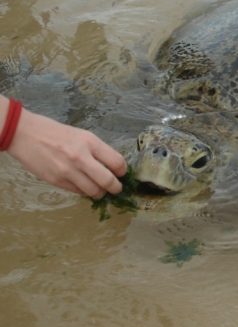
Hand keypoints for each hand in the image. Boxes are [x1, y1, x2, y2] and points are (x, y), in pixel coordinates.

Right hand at [6, 108, 127, 198]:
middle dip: (116, 188)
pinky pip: (78, 191)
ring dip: (101, 193)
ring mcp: (67, 171)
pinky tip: (84, 186)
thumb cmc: (56, 133)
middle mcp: (80, 157)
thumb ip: (97, 150)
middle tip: (116, 188)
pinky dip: (85, 191)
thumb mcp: (82, 135)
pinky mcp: (56, 181)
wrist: (26, 134)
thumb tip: (112, 166)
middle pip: (108, 181)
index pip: (117, 162)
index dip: (123, 171)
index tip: (122, 174)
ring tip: (101, 190)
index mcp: (90, 142)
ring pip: (93, 191)